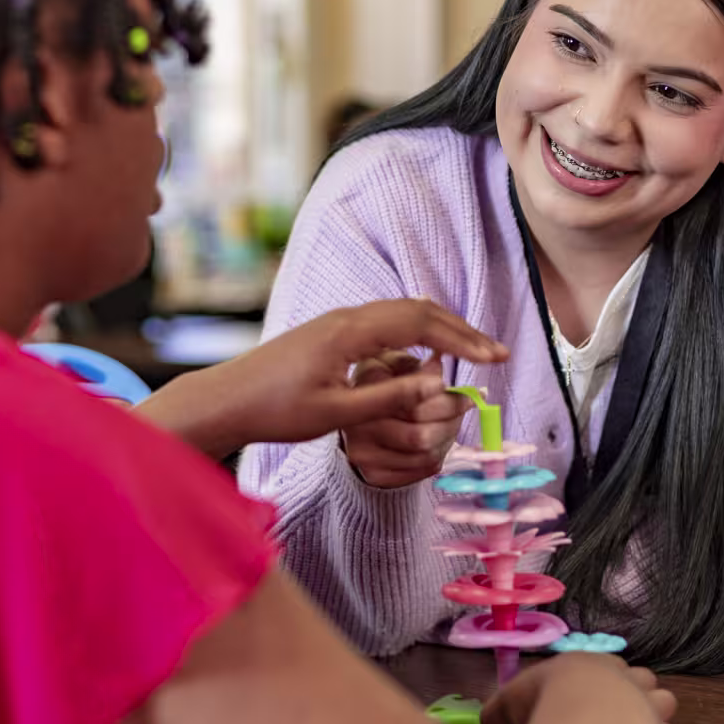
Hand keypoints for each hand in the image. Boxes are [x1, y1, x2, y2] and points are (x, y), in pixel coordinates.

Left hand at [139, 300, 505, 460]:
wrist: (228, 398)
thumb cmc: (275, 410)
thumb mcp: (336, 414)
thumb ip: (389, 399)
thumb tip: (438, 389)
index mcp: (351, 332)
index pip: (423, 323)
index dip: (464, 340)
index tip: (495, 359)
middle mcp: (348, 317)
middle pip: (419, 310)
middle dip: (462, 331)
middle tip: (496, 354)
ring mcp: (340, 322)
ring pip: (403, 314)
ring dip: (441, 331)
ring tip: (472, 354)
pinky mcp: (333, 333)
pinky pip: (387, 323)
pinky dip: (418, 335)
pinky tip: (427, 357)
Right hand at [341, 353, 472, 488]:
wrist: (360, 418)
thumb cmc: (386, 384)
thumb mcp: (398, 364)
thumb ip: (420, 367)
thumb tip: (442, 368)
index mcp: (364, 384)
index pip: (415, 400)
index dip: (449, 401)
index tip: (471, 396)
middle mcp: (357, 421)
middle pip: (421, 433)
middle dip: (452, 422)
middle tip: (464, 410)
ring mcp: (363, 452)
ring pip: (425, 454)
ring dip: (448, 438)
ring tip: (450, 423)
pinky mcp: (373, 473)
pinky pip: (423, 470)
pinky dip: (439, 455)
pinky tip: (437, 441)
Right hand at [483, 654, 676, 723]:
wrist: (589, 722)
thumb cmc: (549, 701)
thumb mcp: (510, 703)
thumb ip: (499, 715)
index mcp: (596, 667)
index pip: (609, 669)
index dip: (598, 687)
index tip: (581, 705)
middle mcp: (629, 683)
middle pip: (645, 683)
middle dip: (634, 698)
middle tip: (610, 721)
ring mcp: (651, 710)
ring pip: (663, 709)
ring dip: (650, 722)